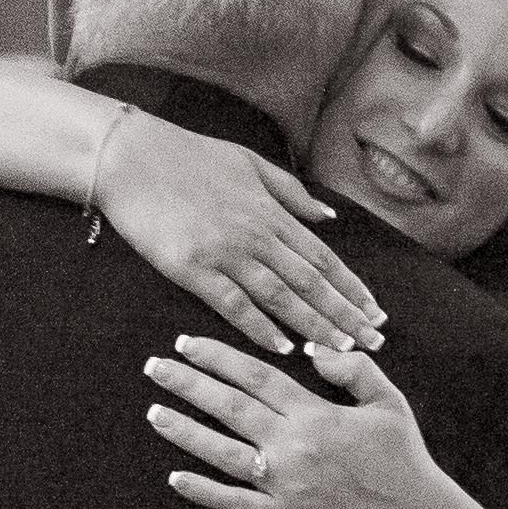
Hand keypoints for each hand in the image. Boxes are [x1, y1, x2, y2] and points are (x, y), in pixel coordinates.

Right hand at [99, 116, 384, 357]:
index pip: (324, 258)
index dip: (353, 288)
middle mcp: (256, 234)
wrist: (132, 158)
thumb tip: (327, 217)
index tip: (375, 312)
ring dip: (313, 326)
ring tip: (340, 351)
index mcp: (272, 211)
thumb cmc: (189, 157)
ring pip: (281, 297)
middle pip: (311, 283)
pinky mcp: (192, 269)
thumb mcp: (250, 163)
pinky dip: (260, 328)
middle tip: (373, 342)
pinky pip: (234, 305)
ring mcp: (225, 253)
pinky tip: (283, 348)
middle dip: (345, 315)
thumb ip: (291, 192)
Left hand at [142, 336, 439, 508]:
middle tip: (153, 367)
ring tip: (154, 412)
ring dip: (184, 431)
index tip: (186, 344)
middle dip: (188, 384)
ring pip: (223, 452)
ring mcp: (287, 485)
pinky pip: (235, 504)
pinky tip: (175, 477)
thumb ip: (352, 369)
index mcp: (315, 413)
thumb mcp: (389, 402)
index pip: (255, 375)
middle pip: (229, 407)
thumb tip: (312, 347)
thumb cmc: (403, 459)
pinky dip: (204, 491)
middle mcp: (294, 445)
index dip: (217, 357)